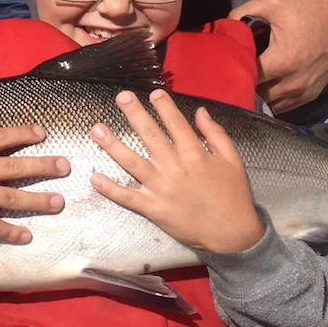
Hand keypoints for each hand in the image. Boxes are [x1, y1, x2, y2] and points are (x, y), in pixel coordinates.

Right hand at [0, 94, 69, 241]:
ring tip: (59, 202)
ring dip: (38, 200)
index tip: (42, 133)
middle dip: (44, 166)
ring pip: (13, 197)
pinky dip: (12, 232)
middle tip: (66, 167)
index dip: (23, 133)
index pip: (0, 138)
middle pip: (16, 166)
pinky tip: (27, 236)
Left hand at [89, 90, 263, 253]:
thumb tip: (200, 111)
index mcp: (194, 153)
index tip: (153, 93)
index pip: (175, 123)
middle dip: (134, 114)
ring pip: (132, 162)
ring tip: (96, 129)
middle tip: (121, 97)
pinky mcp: (153, 208)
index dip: (164, 106)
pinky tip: (94, 178)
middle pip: (150, 135)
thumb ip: (215, 134)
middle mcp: (174, 167)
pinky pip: (127, 197)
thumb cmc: (233, 195)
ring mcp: (161, 188)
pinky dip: (110, 188)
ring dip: (112, 145)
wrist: (231, 233)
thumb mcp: (232, 159)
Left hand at [230, 0, 327, 113]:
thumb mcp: (272, 1)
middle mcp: (292, 83)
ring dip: (259, 95)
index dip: (233, 72)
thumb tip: (224, 27)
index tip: (227, 64)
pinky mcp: (311, 94)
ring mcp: (303, 92)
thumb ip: (242, 11)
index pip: (247, 78)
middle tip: (237, 73)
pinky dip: (274, 100)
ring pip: (270, 104)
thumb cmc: (308, 8)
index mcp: (281, 62)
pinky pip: (285, 106)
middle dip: (245, 85)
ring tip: (252, 80)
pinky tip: (268, 86)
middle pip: (256, 95)